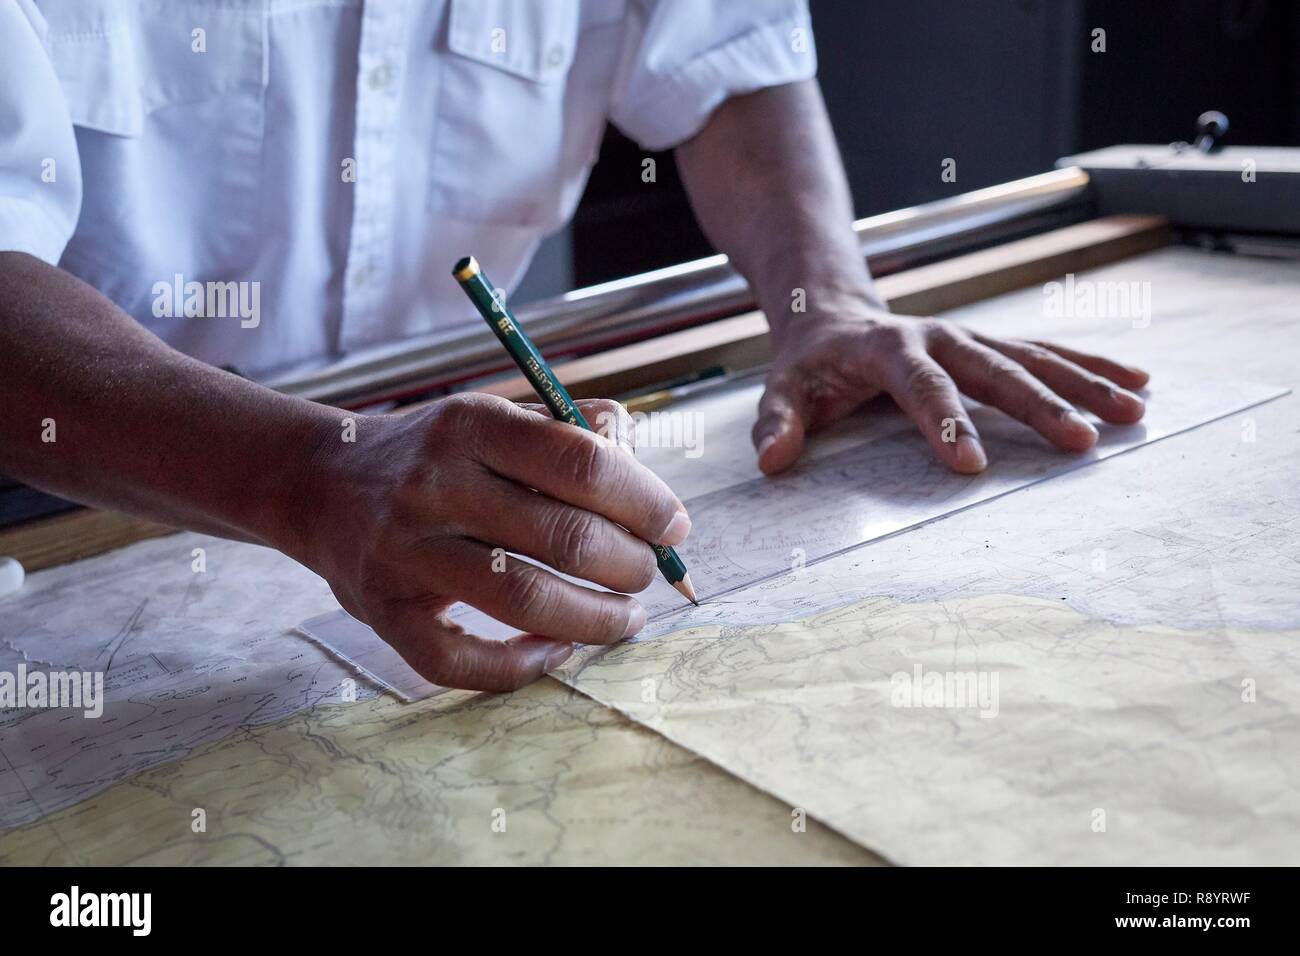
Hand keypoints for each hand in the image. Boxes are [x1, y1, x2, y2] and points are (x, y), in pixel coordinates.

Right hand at [290, 394, 689, 691]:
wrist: (318, 482)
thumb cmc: (434, 455)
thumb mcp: (491, 417)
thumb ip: (568, 431)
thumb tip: (644, 466)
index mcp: (471, 424)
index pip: (583, 463)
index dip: (644, 500)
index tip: (673, 525)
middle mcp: (434, 484)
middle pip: (565, 536)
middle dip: (630, 564)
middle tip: (646, 574)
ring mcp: (404, 551)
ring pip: (525, 599)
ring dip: (596, 619)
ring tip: (626, 618)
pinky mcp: (383, 611)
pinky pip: (461, 661)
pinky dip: (522, 666)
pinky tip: (556, 651)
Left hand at [753, 307, 1148, 474]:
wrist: (831, 311)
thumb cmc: (811, 363)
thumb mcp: (784, 389)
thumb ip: (778, 423)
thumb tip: (773, 460)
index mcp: (888, 348)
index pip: (922, 388)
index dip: (946, 424)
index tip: (972, 466)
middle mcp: (939, 336)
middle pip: (995, 369)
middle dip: (1039, 404)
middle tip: (1081, 440)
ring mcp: (970, 336)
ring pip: (1034, 356)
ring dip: (1084, 382)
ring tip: (1133, 412)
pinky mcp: (989, 343)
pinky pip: (1046, 350)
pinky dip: (1090, 364)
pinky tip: (1134, 382)